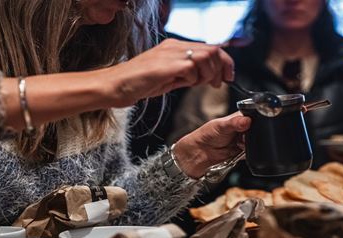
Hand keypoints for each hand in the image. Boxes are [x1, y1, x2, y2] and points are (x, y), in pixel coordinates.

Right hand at [100, 39, 233, 106]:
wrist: (114, 85)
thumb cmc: (137, 84)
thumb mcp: (169, 78)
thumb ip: (186, 74)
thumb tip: (205, 77)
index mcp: (175, 47)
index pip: (209, 48)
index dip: (224, 62)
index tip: (227, 77)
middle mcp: (174, 46)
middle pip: (212, 50)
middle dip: (221, 69)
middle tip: (216, 84)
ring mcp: (170, 53)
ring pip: (205, 56)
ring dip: (207, 74)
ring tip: (195, 84)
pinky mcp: (166, 64)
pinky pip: (191, 67)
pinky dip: (193, 78)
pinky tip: (183, 84)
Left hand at [173, 113, 250, 178]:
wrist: (199, 154)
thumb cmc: (205, 136)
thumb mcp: (220, 125)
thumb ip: (234, 123)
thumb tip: (247, 120)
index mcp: (238, 118)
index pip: (253, 116)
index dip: (255, 120)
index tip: (250, 125)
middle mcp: (242, 129)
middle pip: (257, 131)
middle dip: (253, 135)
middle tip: (243, 137)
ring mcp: (243, 142)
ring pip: (255, 143)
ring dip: (250, 145)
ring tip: (239, 144)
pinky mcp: (243, 153)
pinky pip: (252, 154)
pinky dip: (249, 154)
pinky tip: (240, 151)